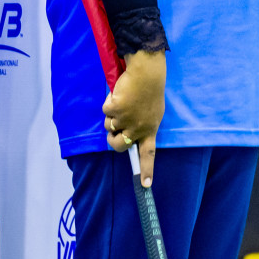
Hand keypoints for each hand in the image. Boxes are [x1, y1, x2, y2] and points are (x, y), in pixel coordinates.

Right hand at [102, 50, 164, 186]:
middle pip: (118, 145)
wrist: (146, 73)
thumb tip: (131, 138)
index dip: (146, 170)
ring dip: (111, 115)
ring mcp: (126, 120)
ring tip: (123, 101)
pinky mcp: (116, 109)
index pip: (149, 154)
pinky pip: (105, 110)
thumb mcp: (153, 113)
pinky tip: (119, 94)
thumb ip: (143, 126)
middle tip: (113, 131)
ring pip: (108, 125)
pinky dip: (109, 101)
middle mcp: (138, 128)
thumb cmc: (150, 91)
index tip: (144, 185)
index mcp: (150, 129)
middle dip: (111, 139)